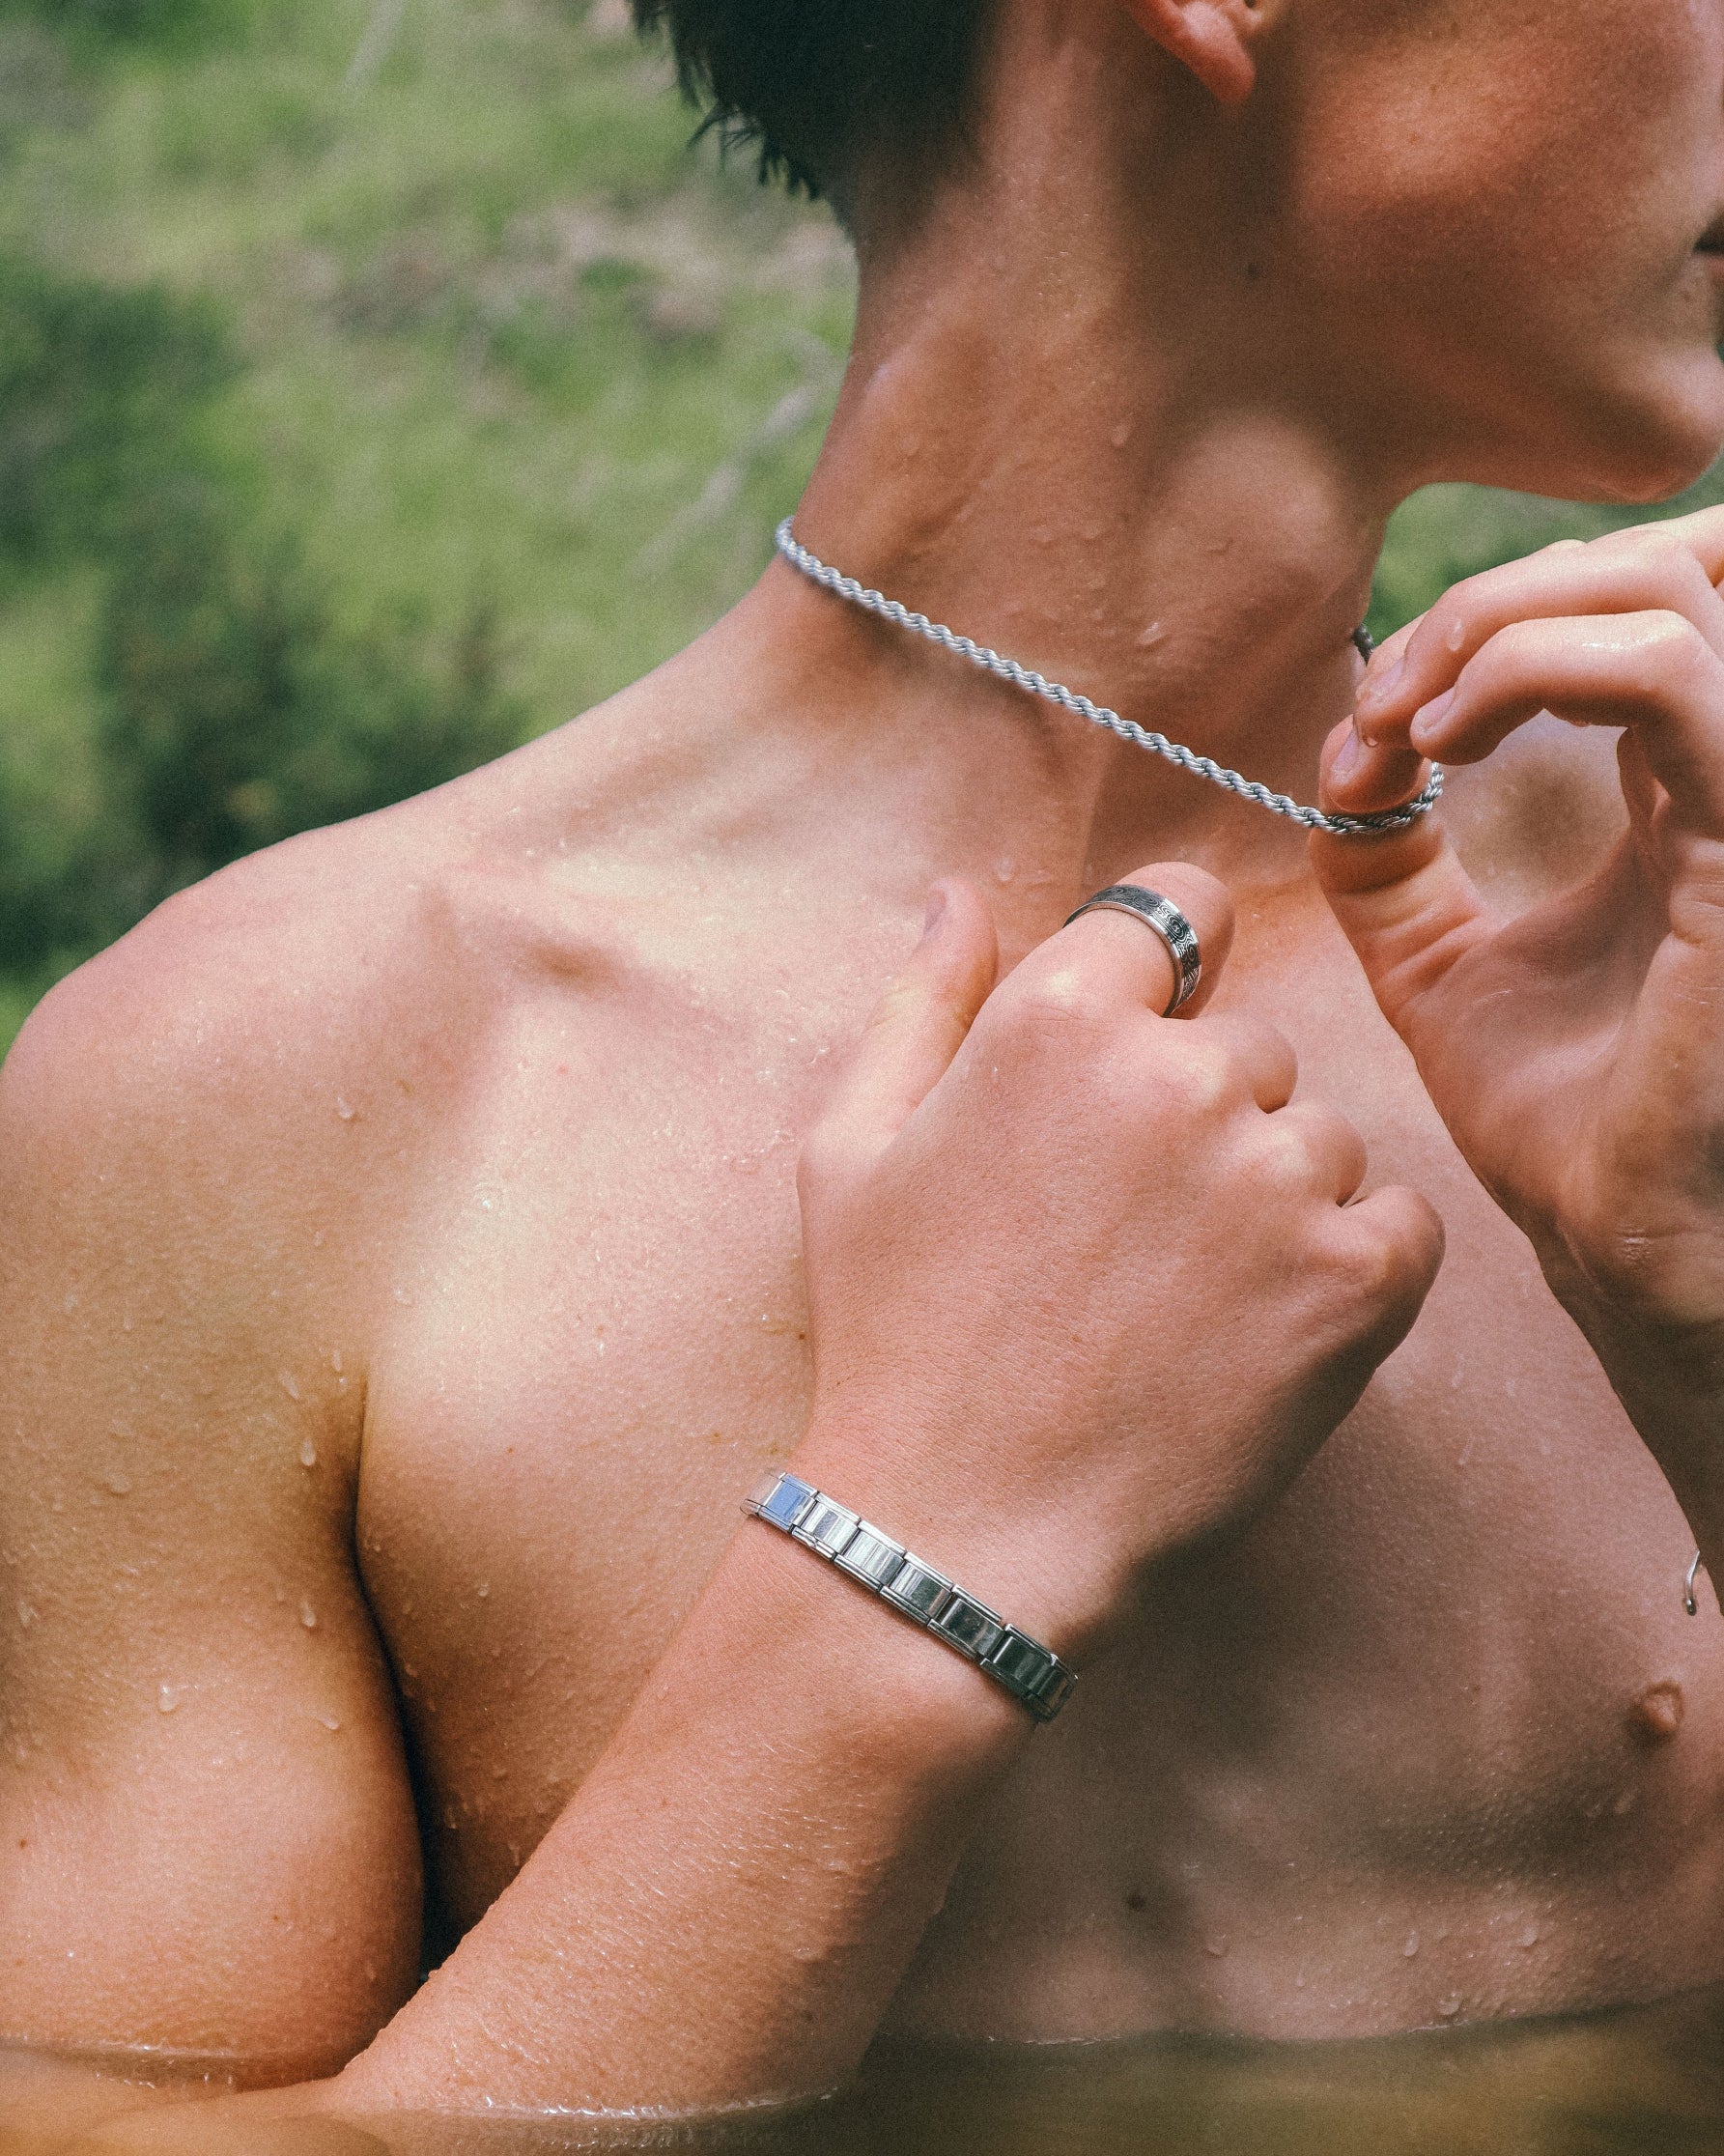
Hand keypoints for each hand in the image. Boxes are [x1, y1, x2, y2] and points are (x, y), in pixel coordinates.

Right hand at [791, 865, 1443, 1658]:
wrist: (964, 1529)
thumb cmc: (896, 1335)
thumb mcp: (853, 1150)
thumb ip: (925, 1001)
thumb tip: (959, 892)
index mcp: (1058, 1018)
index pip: (1181, 907)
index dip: (1168, 969)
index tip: (1146, 1044)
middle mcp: (1181, 1073)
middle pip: (1250, 1042)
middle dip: (1201, 1114)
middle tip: (1123, 1234)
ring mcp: (1278, 1175)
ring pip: (1321, 1135)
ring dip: (1273, 1196)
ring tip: (1179, 1301)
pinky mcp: (1357, 1278)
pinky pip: (1397, 1220)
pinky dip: (1348, 1265)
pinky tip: (1254, 1329)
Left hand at [1315, 509, 1723, 1418]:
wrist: (1616, 1240)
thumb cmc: (1555, 1122)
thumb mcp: (1438, 967)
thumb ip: (1388, 865)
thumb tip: (1340, 762)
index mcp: (1684, 791)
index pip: (1623, 611)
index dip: (1488, 623)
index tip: (1369, 726)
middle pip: (1657, 564)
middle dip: (1491, 602)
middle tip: (1383, 704)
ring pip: (1668, 587)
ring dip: (1503, 621)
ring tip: (1407, 722)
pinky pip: (1677, 673)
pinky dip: (1537, 667)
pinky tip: (1444, 743)